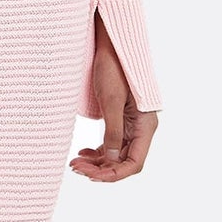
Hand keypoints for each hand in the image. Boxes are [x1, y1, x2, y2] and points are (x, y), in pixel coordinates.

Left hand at [69, 21, 157, 182]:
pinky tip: (83, 152)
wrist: (111, 45)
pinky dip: (98, 152)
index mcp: (146, 125)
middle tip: (75, 167)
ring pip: (116, 154)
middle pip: (124, 161)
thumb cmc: (113, 69)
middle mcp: (141, 128)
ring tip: (75, 162)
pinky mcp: (120, 119)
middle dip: (101, 168)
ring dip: (98, 162)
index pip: (135, 163)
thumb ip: (113, 133)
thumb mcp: (111, 102)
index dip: (114, 174)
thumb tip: (112, 161)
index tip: (91, 176)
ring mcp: (131, 124)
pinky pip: (112, 143)